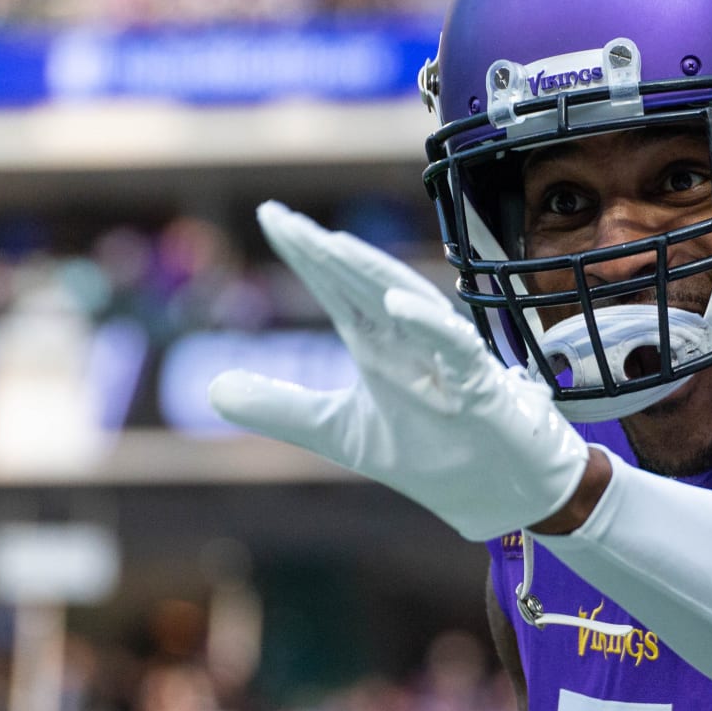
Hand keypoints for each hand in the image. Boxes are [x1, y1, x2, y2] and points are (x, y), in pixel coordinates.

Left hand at [208, 202, 590, 540]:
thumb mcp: (341, 434)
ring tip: (329, 246)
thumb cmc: (432, 455)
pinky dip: (426, 324)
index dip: (304, 254)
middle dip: (324, 252)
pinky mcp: (479, 386)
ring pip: (406, 302)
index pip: (335, 289)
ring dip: (370, 273)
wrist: (498, 494)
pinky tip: (392, 304)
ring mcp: (445, 358)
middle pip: (363, 284)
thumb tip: (213, 389)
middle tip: (281, 219)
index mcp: (376, 345)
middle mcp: (408, 341)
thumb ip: (282, 409)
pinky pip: (453, 346)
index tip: (271, 216)